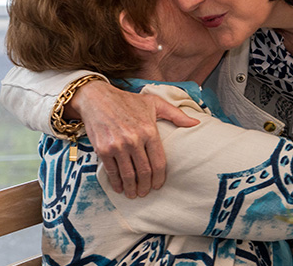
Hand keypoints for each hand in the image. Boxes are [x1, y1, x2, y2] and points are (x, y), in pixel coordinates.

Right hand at [68, 81, 198, 197]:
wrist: (97, 98)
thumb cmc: (128, 101)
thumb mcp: (154, 102)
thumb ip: (176, 114)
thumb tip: (196, 123)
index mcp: (149, 131)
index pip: (158, 162)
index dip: (159, 178)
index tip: (158, 185)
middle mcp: (134, 140)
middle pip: (144, 171)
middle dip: (145, 186)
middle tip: (145, 193)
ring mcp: (118, 146)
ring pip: (128, 174)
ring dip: (131, 188)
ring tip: (133, 194)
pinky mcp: (103, 149)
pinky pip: (112, 171)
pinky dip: (116, 182)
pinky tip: (119, 187)